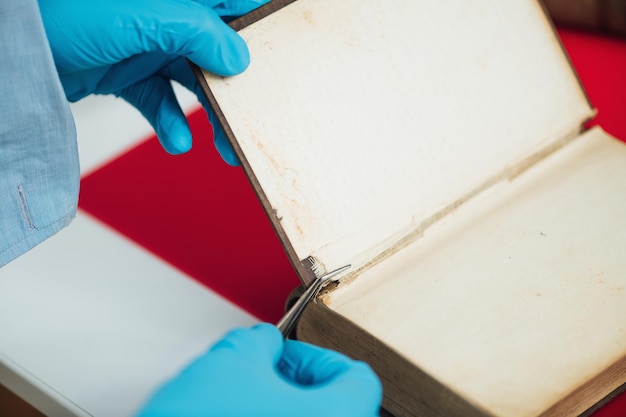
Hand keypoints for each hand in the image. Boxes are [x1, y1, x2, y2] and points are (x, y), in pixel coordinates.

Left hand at [37, 0, 267, 163]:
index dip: (261, 29)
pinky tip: (176, 139)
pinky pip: (159, 101)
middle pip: (220, 51)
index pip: (235, 5)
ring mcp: (146, 43)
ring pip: (194, 82)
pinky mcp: (126, 72)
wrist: (9, 47)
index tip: (286, 59)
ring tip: (223, 146)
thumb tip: (238, 58)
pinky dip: (170, 124)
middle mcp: (166, 14)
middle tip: (254, 117)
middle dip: (239, 89)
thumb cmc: (58, 9)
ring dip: (211, 116)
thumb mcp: (139, 16)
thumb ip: (198, 32)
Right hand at [135, 323, 382, 416]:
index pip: (356, 376)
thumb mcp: (233, 360)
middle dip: (291, 377)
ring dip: (274, 400)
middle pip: (331, 400)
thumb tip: (264, 342)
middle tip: (262, 368)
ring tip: (240, 393)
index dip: (317, 354)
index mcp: (336, 416)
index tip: (287, 351)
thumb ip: (260, 339)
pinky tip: (231, 413)